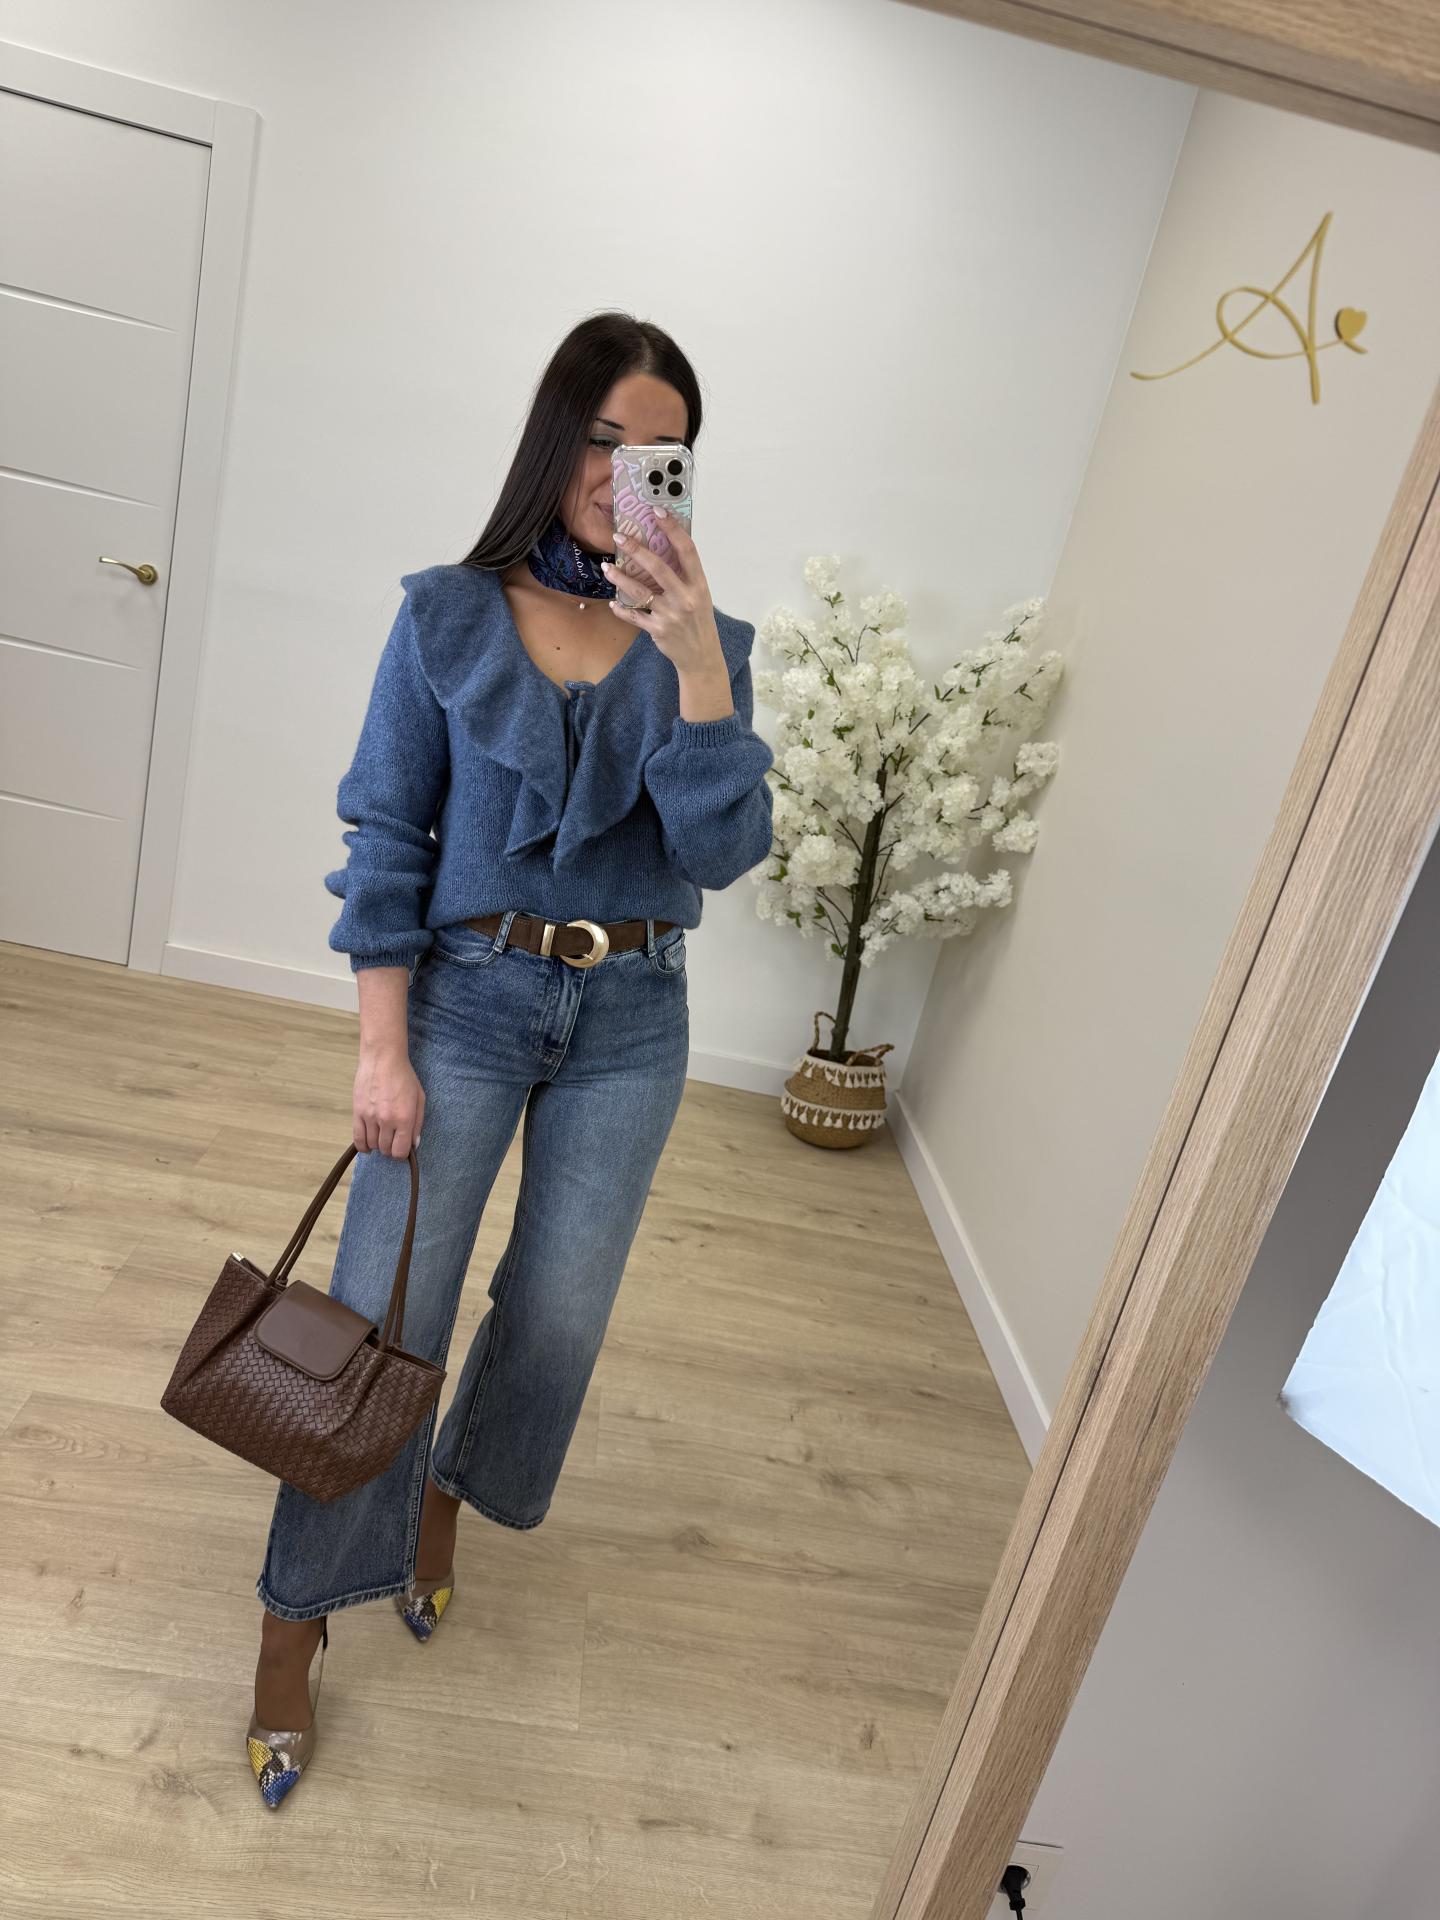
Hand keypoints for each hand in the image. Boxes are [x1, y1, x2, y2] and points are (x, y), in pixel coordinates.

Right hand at [353, 1045, 424, 1157]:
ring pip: (372, 1145)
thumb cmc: (404, 1076)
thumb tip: (414, 1144)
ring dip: (377, 1145)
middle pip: (386, 1149)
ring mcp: (370, 1117)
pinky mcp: (357, 1112)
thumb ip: (418, 1123)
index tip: (402, 1148)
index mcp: (404, 1118)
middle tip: (393, 1140)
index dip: (402, 1153)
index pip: (400, 1151)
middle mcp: (386, 1120)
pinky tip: (367, 1146)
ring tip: (382, 1137)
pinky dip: (362, 1146)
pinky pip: (357, 1138)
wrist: (382, 1059)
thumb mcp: (419, 1098)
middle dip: (390, 1148)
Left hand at [601, 511, 725, 681]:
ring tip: (607, 568)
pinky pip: (634, 616)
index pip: (687, 550)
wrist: (701, 656)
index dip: (673, 528)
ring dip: (620, 578)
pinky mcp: (658, 630)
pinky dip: (622, 609)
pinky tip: (613, 603)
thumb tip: (662, 548)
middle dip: (637, 549)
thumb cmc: (698, 621)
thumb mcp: (699, 595)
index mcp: (698, 584)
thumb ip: (684, 575)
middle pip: (659, 567)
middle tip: (619, 536)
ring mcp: (671, 615)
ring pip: (640, 591)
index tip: (658, 511)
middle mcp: (686, 597)